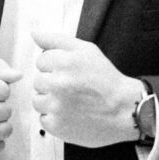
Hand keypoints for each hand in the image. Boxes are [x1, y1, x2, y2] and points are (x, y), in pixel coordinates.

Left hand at [29, 30, 138, 148]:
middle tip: (73, 88)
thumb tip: (34, 34)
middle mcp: (58, 84)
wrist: (124, 109)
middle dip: (53, 83)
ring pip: (37, 100)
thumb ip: (57, 40)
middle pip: (38, 80)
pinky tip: (71, 114)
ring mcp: (56, 106)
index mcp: (64, 62)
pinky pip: (43, 118)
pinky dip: (55, 118)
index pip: (41, 60)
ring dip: (51, 101)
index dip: (56, 66)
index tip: (71, 73)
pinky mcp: (56, 125)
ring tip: (72, 102)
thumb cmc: (106, 80)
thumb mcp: (87, 51)